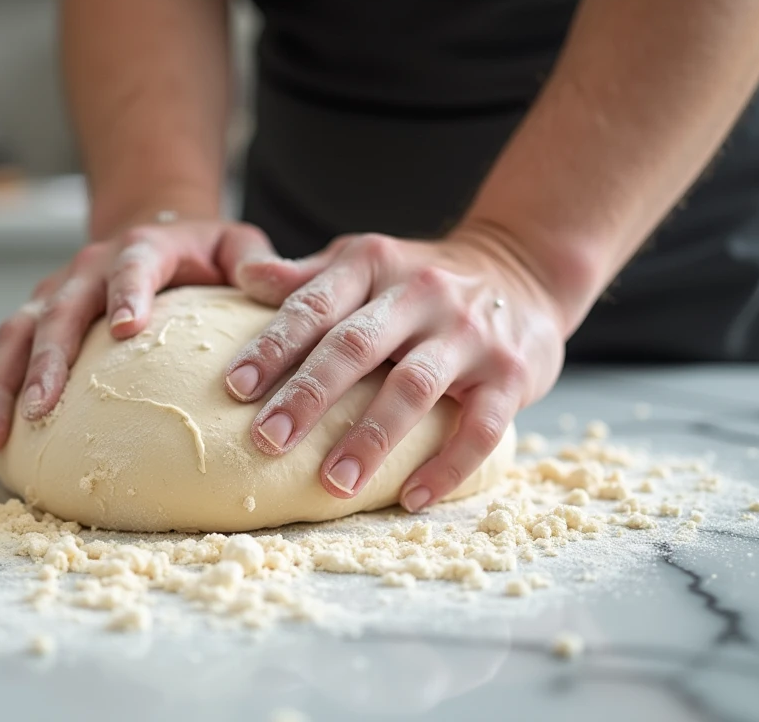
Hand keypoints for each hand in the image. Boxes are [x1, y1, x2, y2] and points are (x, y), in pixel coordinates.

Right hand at [0, 217, 278, 457]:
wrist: (150, 234)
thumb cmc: (202, 255)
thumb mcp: (235, 245)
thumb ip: (256, 261)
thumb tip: (267, 281)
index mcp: (141, 249)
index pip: (132, 265)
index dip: (127, 291)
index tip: (126, 327)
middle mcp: (85, 271)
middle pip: (57, 312)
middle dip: (45, 362)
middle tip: (41, 410)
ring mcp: (50, 298)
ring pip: (10, 339)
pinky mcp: (30, 325)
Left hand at [224, 226, 566, 511]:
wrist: (523, 268)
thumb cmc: (420, 278)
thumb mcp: (364, 261)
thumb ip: (306, 277)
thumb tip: (241, 275)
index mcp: (373, 264)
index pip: (314, 305)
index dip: (273, 345)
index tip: (235, 387)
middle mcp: (421, 294)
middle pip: (356, 346)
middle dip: (308, 396)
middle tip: (268, 441)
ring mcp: (469, 334)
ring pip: (413, 388)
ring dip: (371, 438)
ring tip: (333, 483)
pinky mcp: (511, 374)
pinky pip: (480, 428)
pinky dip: (446, 467)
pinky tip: (410, 498)